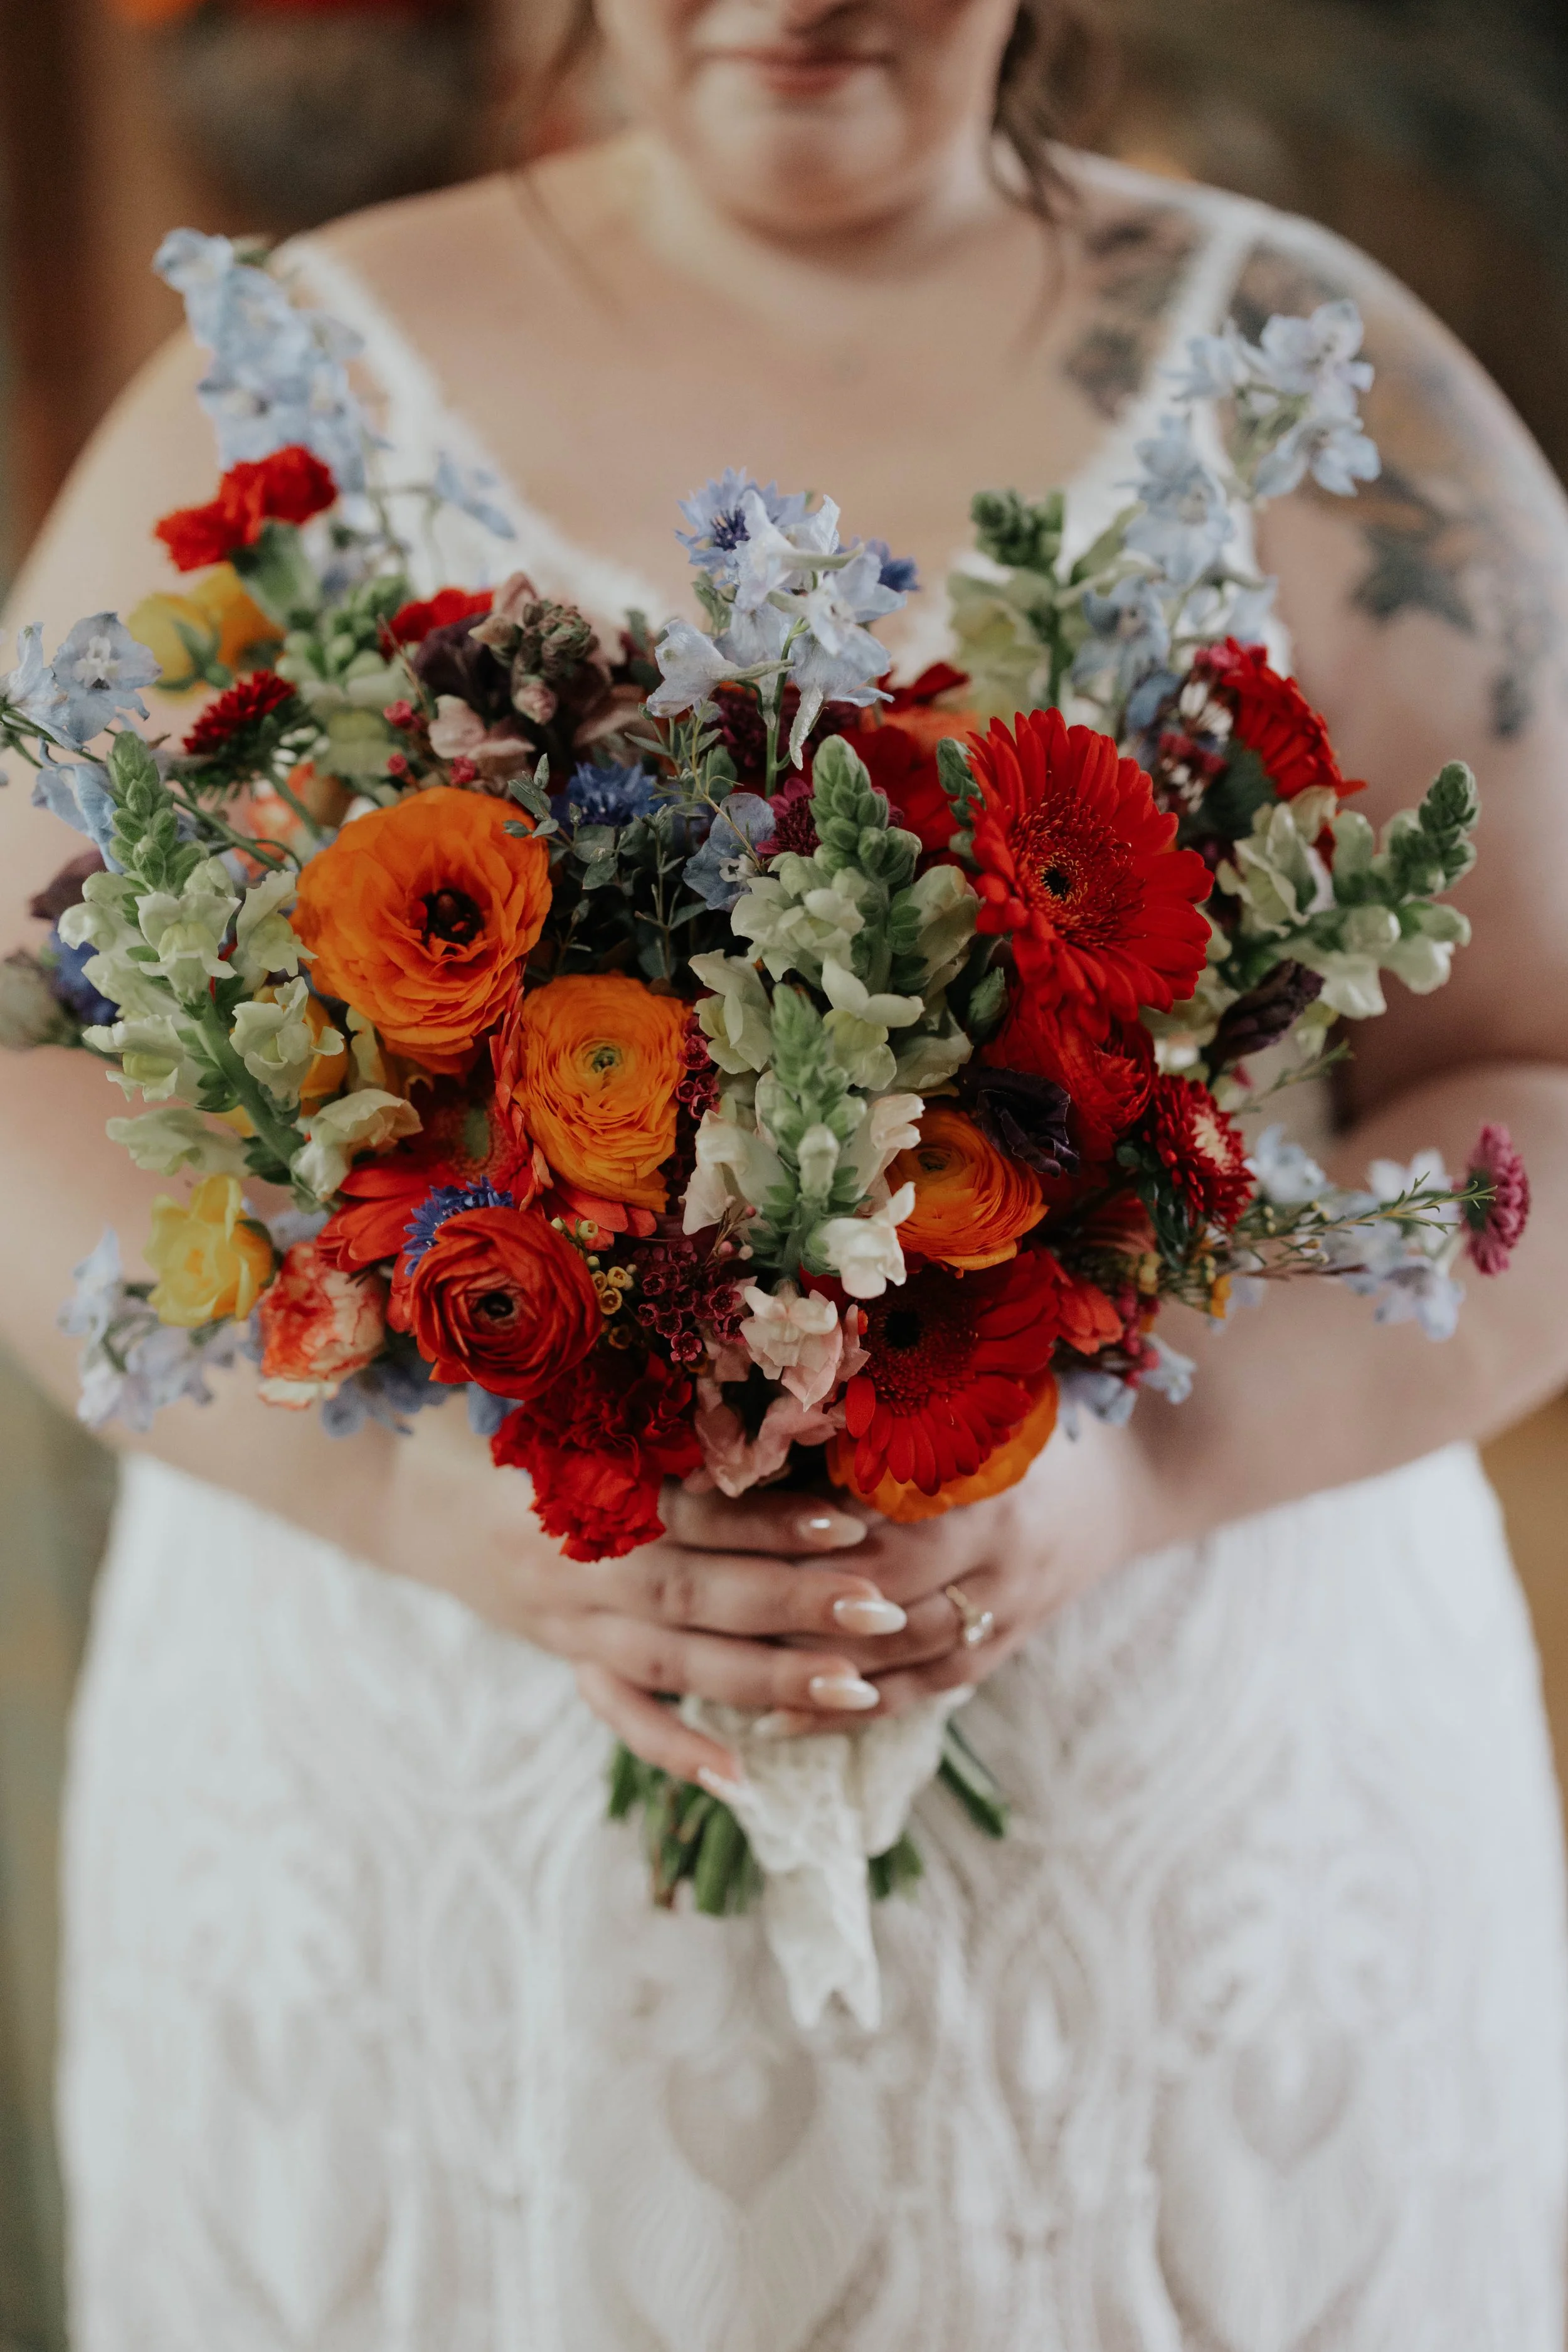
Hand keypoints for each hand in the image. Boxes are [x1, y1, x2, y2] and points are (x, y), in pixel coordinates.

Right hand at [378, 1409, 911, 1791]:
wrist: (407, 1486)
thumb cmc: (515, 1425)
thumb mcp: (574, 1406)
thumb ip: (663, 1418)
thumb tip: (778, 1406)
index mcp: (584, 1491)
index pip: (693, 1514)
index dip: (770, 1521)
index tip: (852, 1524)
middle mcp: (577, 1565)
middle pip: (697, 1595)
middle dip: (796, 1608)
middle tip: (886, 1612)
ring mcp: (571, 1623)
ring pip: (675, 1660)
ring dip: (767, 1678)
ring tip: (856, 1687)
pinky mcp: (567, 1658)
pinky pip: (621, 1711)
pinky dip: (678, 1744)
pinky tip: (743, 1775)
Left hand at [655, 1412, 1159, 1736]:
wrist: (1131, 1478)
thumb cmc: (1027, 1421)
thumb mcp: (973, 1402)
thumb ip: (888, 1414)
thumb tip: (770, 1413)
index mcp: (985, 1474)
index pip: (880, 1504)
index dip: (800, 1515)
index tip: (715, 1515)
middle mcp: (999, 1549)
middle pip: (884, 1583)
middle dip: (796, 1596)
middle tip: (705, 1602)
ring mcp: (1007, 1606)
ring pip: (899, 1650)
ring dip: (814, 1665)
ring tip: (724, 1673)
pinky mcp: (1004, 1646)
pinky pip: (923, 1691)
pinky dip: (853, 1707)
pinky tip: (784, 1718)